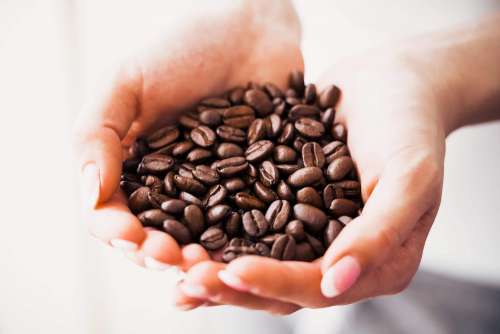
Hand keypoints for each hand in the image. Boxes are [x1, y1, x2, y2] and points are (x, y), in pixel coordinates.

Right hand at [72, 0, 302, 268]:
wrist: (251, 32)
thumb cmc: (184, 50)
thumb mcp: (127, 82)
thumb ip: (97, 135)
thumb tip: (91, 197)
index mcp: (132, 169)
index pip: (113, 214)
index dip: (119, 232)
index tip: (132, 235)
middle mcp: (170, 188)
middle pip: (156, 238)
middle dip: (158, 255)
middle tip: (172, 258)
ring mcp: (214, 194)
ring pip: (200, 242)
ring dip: (199, 261)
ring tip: (208, 265)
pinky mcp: (256, 192)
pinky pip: (248, 227)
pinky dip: (243, 246)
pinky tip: (248, 255)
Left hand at [174, 46, 447, 312]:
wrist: (393, 79)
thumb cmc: (410, 125)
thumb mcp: (410, 177)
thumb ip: (379, 233)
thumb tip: (337, 282)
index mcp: (374, 263)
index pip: (318, 288)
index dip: (276, 283)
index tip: (233, 270)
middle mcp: (337, 255)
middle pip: (281, 285)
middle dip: (234, 285)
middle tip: (189, 278)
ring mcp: (309, 232)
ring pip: (258, 260)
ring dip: (218, 266)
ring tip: (175, 265)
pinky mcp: (285, 203)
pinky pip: (247, 222)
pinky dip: (216, 230)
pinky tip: (181, 231)